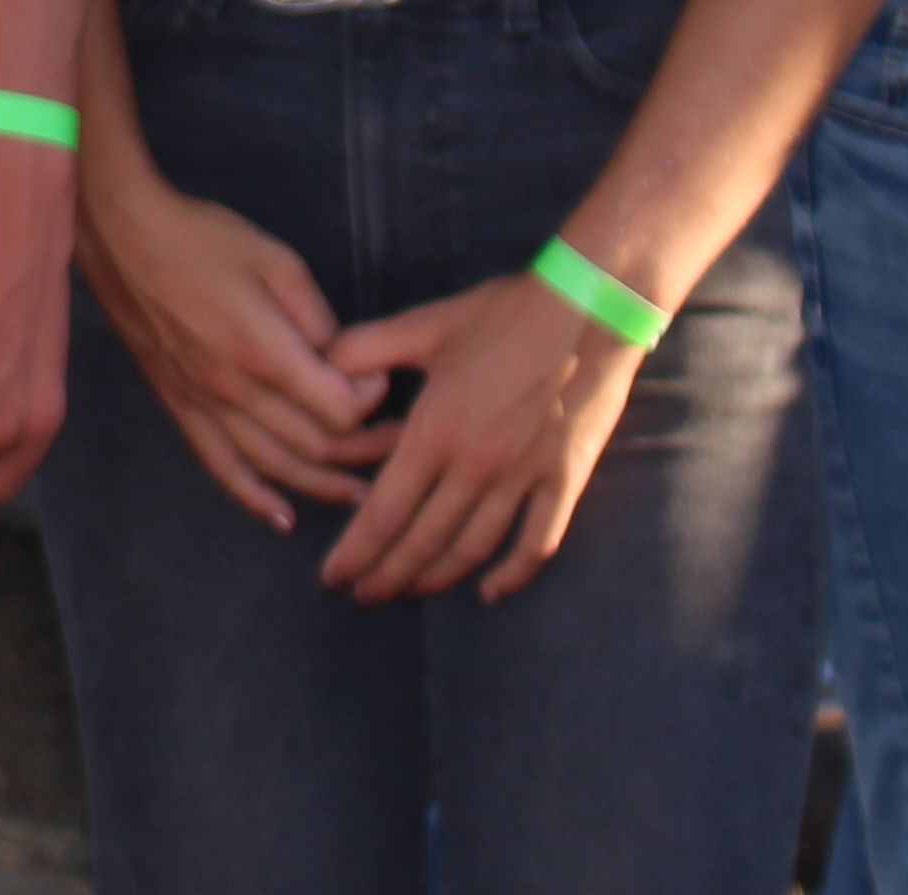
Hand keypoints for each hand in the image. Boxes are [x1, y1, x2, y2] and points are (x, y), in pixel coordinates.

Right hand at [75, 169, 390, 530]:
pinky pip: (221, 467)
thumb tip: (343, 361)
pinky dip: (255, 499)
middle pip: (316, 446)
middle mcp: (235, 390)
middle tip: (398, 439)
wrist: (123, 238)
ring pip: (277, 468)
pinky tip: (284, 519)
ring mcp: (204, 404)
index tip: (383, 378)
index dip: (372, 401)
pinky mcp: (180, 406)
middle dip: (366, 449)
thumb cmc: (203, 239)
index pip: (339, 409)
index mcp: (264, 351)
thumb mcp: (277, 261)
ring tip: (366, 493)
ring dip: (326, 486)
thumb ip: (319, 318)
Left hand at [317, 273, 644, 603]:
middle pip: (424, 541)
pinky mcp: (566, 480)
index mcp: (436, 430)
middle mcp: (478, 465)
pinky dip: (514, 574)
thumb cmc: (501, 314)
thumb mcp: (423, 325)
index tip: (333, 577)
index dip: (356, 551)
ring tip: (408, 592)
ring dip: (438, 577)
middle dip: (387, 575)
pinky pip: (538, 542)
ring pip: (474, 549)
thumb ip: (364, 349)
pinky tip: (490, 592)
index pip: (384, 510)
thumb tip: (317, 367)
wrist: (590, 310)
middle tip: (360, 597)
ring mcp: (526, 478)